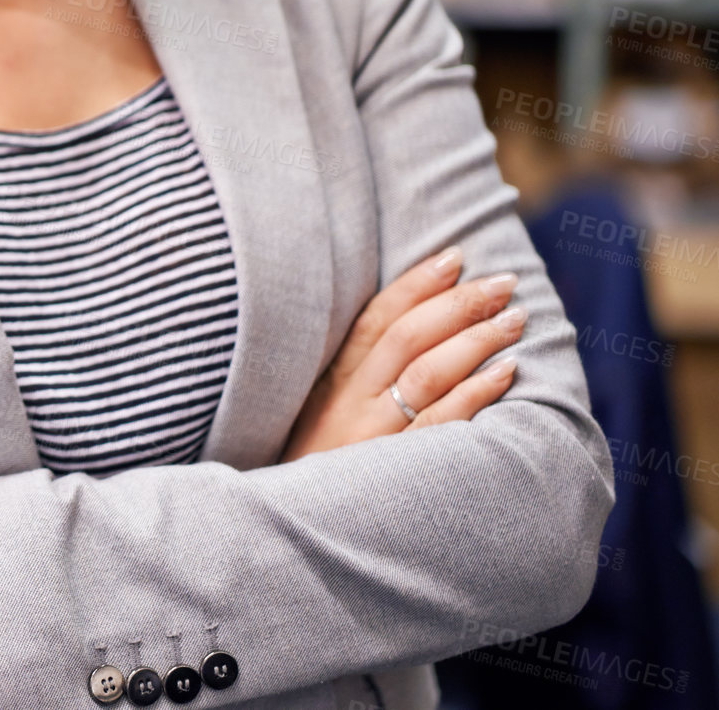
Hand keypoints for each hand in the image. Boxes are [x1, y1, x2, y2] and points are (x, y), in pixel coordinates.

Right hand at [279, 247, 523, 462]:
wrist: (287, 545)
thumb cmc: (314, 477)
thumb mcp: (318, 420)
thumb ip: (353, 380)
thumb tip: (409, 335)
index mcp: (330, 384)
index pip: (375, 318)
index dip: (415, 284)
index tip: (453, 256)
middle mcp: (349, 404)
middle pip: (408, 337)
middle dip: (458, 303)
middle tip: (502, 282)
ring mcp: (372, 438)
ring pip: (428, 373)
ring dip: (476, 339)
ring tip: (514, 319)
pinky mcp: (394, 474)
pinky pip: (442, 425)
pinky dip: (477, 393)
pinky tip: (507, 373)